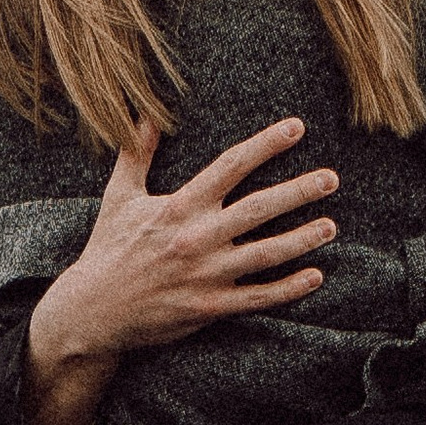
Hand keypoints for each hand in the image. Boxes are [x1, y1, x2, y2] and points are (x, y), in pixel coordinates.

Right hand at [21, 118, 337, 424]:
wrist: (94, 311)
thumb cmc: (108, 250)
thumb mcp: (120, 197)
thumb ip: (136, 154)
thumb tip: (146, 114)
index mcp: (180, 207)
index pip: (231, 166)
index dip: (266, 145)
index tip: (296, 129)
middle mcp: (197, 237)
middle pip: (259, 208)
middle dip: (299, 191)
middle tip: (331, 178)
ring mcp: (206, 275)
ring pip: (266, 254)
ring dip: (302, 239)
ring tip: (331, 226)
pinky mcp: (210, 307)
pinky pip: (257, 297)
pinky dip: (288, 289)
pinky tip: (315, 276)